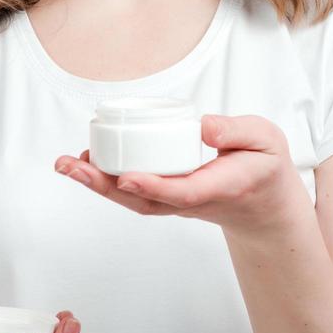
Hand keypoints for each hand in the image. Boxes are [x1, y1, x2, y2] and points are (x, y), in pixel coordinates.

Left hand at [54, 113, 308, 238]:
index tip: (127, 177)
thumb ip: (238, 132)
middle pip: (143, 201)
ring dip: (97, 184)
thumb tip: (202, 128)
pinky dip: (105, 181)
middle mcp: (191, 200)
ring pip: (132, 199)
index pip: (182, 191)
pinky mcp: (166, 197)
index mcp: (220, 187)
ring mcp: (176, 202)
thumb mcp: (266, 141)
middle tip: (72, 166)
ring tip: (66, 164)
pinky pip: (132, 193)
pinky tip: (84, 163)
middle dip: (104, 185)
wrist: (264, 205)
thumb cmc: (263, 166)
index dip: (153, 186)